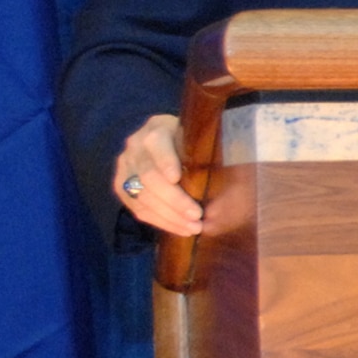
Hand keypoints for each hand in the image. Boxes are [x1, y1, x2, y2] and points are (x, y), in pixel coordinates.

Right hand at [113, 114, 203, 236]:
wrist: (159, 144)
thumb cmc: (188, 143)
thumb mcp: (197, 139)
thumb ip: (209, 152)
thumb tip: (236, 172)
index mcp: (156, 128)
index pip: (156, 143)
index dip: (165, 161)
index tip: (176, 178)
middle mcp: (135, 146)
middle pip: (149, 176)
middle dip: (174, 199)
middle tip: (196, 215)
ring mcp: (125, 167)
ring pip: (142, 196)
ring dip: (169, 216)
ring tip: (193, 228)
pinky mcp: (121, 187)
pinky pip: (138, 209)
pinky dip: (161, 222)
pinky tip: (181, 229)